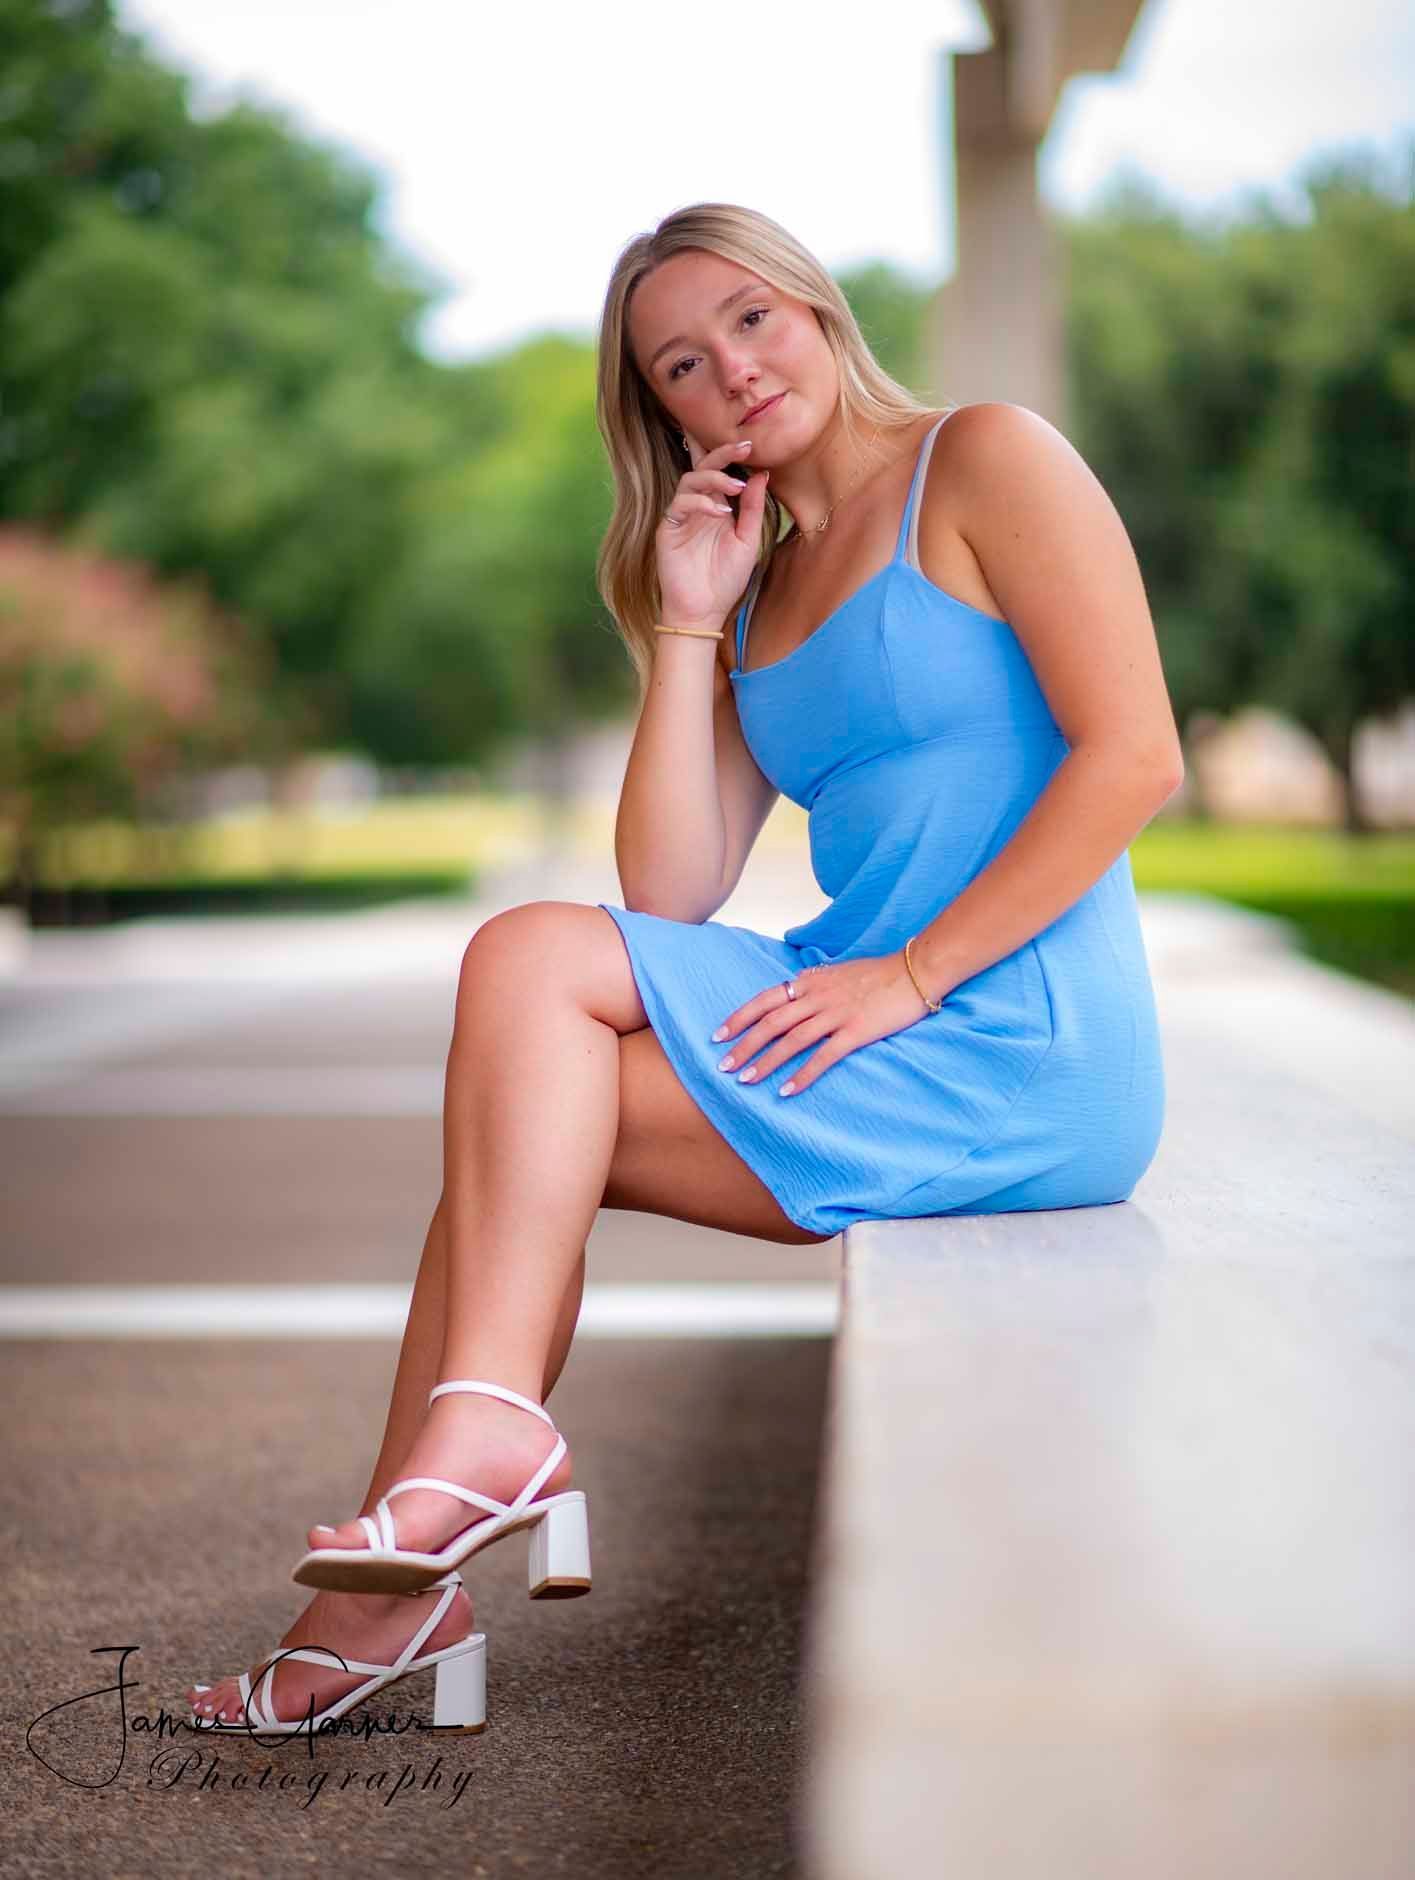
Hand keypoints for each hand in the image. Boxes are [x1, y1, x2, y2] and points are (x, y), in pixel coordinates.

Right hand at [656, 430, 769, 630]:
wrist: (705, 610)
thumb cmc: (726, 579)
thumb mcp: (748, 540)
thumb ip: (752, 508)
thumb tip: (761, 474)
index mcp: (717, 507)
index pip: (719, 472)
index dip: (730, 454)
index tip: (751, 444)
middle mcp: (698, 507)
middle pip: (702, 467)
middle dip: (721, 453)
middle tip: (743, 447)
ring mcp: (681, 516)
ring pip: (690, 481)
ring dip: (714, 478)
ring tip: (736, 486)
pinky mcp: (668, 528)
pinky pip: (680, 504)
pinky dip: (701, 503)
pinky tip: (720, 512)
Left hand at [710, 951, 942, 1097]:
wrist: (915, 970)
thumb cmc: (877, 973)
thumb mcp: (837, 970)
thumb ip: (814, 979)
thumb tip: (795, 984)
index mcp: (810, 980)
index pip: (764, 1000)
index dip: (739, 1018)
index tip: (718, 1036)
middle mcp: (817, 996)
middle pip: (771, 1023)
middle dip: (744, 1045)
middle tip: (723, 1066)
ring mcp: (836, 1014)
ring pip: (791, 1040)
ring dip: (765, 1062)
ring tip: (746, 1080)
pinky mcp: (856, 1031)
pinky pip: (823, 1056)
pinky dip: (802, 1075)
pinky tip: (786, 1090)